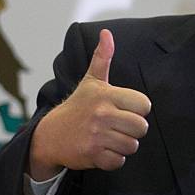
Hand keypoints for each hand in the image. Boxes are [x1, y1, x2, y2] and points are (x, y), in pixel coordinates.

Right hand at [29, 29, 150, 179]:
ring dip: (124, 145)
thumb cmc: (78, 106)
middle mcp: (102, 114)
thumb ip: (102, 58)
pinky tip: (103, 150)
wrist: (50, 134)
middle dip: (134, 130)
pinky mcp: (92, 155)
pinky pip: (119, 161)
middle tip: (119, 126)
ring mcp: (96, 136)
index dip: (138, 109)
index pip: (144, 105)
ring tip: (111, 138)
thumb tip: (107, 33)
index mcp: (106, 95)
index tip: (126, 109)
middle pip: (142, 128)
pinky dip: (114, 159)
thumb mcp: (91, 81)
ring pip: (132, 146)